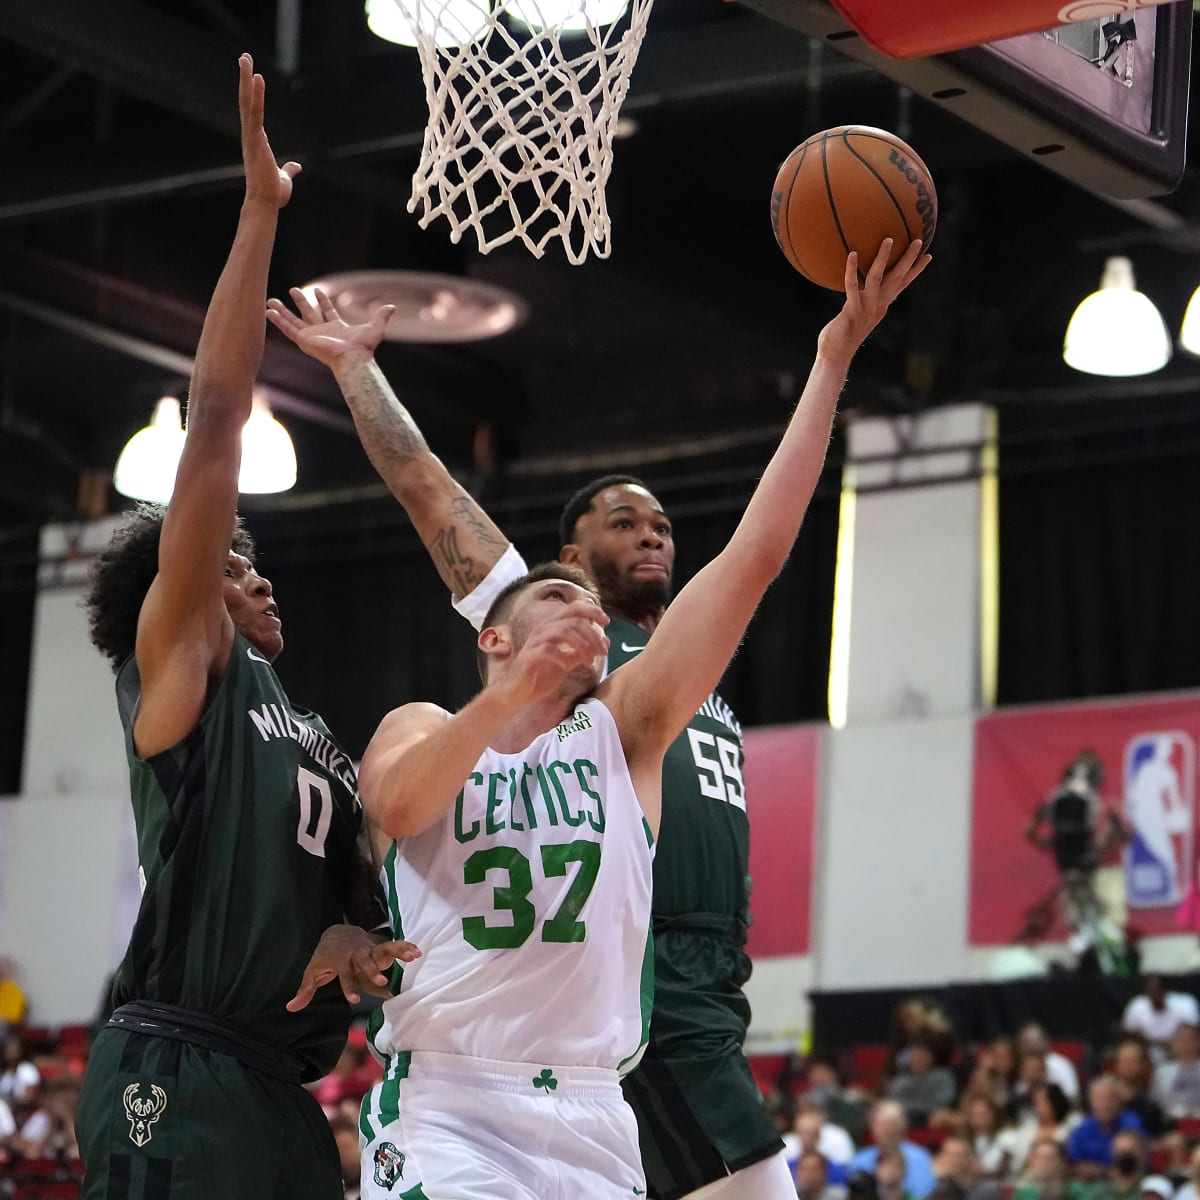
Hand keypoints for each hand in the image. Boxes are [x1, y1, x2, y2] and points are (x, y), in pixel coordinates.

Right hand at [238, 53, 300, 208]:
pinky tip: (257, 78)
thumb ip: (289, 169)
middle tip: (244, 57)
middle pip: (246, 101)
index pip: (253, 112)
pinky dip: (256, 95)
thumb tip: (296, 166)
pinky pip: (255, 113)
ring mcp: (251, 136)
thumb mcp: (283, 177)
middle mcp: (250, 136)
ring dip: (245, 79)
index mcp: (256, 142)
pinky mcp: (255, 140)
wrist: (266, 204)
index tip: (252, 77)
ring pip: (247, 102)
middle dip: (244, 78)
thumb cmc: (273, 194)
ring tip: (245, 58)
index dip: (251, 94)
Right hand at [266, 287, 393, 368]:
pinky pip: (288, 329)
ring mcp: (311, 336)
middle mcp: (322, 331)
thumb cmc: (364, 348)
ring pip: (294, 320)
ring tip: (271, 300)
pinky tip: (268, 312)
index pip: (327, 311)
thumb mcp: (375, 327)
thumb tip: (392, 307)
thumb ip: (381, 316)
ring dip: (283, 311)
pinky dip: (278, 321)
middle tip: (293, 290)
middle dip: (301, 301)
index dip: (323, 301)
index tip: (317, 290)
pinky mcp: (304, 340)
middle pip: (309, 313)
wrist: (353, 359)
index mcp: (336, 327)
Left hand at [286, 924, 420, 1011]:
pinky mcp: (379, 946)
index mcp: (341, 959)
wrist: (337, 932)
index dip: (349, 987)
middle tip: (382, 982)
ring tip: (413, 957)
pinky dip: (406, 947)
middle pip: (365, 961)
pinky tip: (418, 952)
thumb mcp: (313, 971)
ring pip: (383, 949)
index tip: (354, 1000)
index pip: (344, 974)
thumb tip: (290, 1008)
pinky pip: (394, 945)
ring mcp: (369, 948)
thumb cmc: (325, 956)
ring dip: (398, 952)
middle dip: (373, 970)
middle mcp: (357, 953)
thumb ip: (305, 990)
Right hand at [501, 600, 609, 708]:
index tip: (607, 622)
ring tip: (590, 660)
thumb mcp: (568, 662)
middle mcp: (543, 629)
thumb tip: (605, 643)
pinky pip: (549, 649)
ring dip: (582, 645)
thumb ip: (583, 651)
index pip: (574, 608)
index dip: (592, 611)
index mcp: (552, 626)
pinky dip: (563, 656)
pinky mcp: (529, 656)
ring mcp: (534, 641)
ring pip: (563, 631)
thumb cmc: (541, 676)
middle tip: (604, 651)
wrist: (518, 694)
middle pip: (573, 620)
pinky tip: (569, 666)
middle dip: (593, 635)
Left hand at [817, 239, 931, 366]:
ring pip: (878, 278)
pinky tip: (852, 254)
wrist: (835, 356)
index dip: (916, 270)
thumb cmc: (841, 335)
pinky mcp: (852, 311)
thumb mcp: (856, 315)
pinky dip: (852, 270)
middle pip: (897, 278)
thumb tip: (858, 287)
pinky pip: (852, 286)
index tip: (928, 255)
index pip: (902, 284)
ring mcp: (866, 307)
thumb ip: (860, 300)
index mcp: (881, 306)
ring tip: (888, 239)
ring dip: (884, 258)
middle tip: (919, 240)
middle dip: (909, 259)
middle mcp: (878, 305)